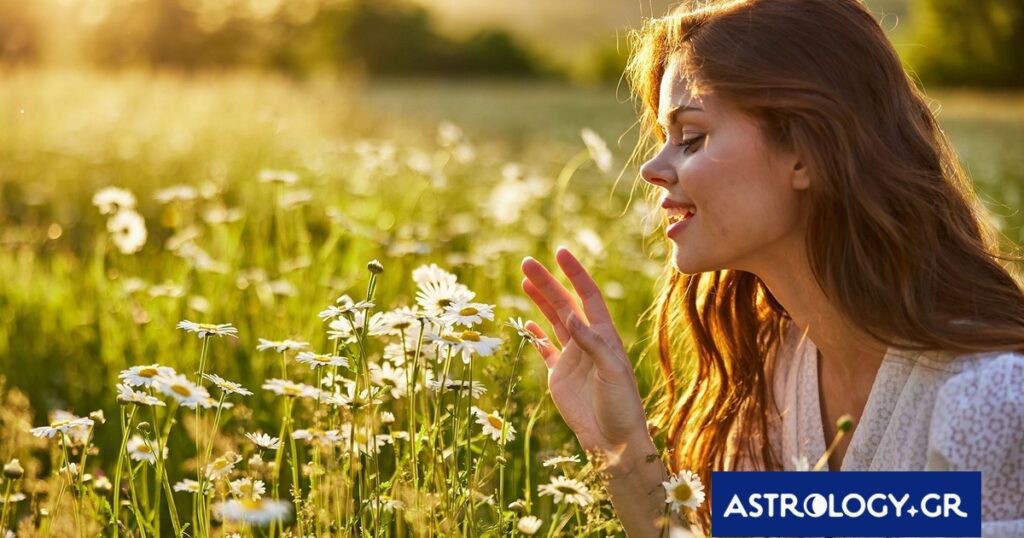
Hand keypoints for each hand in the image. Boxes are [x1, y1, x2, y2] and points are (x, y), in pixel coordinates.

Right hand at [521, 247, 651, 455]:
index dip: (574, 274)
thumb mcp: (612, 371)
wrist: (613, 440)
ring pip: (553, 321)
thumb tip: (571, 315)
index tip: (560, 254)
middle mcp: (588, 342)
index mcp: (604, 336)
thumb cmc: (621, 405)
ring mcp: (572, 358)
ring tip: (524, 281)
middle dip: (547, 283)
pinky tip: (526, 321)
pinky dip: (535, 335)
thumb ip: (592, 342)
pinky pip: (545, 349)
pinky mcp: (559, 376)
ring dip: (540, 301)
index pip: (588, 296)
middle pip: (564, 304)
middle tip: (526, 263)